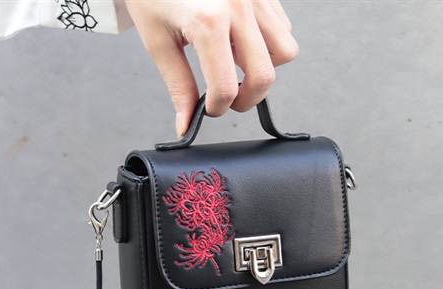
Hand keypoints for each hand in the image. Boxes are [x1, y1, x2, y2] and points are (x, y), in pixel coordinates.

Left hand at [124, 0, 298, 135]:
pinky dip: (268, 43)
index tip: (209, 109)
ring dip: (264, 67)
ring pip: (284, 50)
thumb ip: (178, 85)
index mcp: (208, 21)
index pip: (226, 88)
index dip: (218, 108)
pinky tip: (241, 41)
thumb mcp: (158, 41)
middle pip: (265, 75)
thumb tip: (186, 122)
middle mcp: (239, 5)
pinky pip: (282, 27)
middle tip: (228, 98)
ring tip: (237, 65)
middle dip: (248, 98)